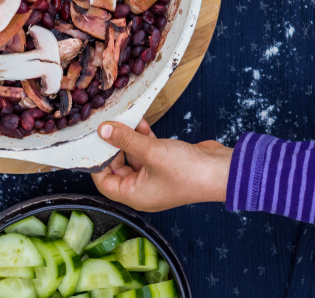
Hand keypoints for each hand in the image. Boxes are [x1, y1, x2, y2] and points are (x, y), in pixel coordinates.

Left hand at [92, 120, 232, 211]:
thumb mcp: (151, 152)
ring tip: (119, 119)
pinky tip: (138, 121)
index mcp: (135, 195)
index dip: (96, 163)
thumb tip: (103, 131)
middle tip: (103, 126)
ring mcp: (155, 175)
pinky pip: (146, 150)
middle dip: (111, 146)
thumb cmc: (188, 172)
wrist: (223, 171)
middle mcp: (142, 188)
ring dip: (127, 138)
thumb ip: (125, 140)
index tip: (90, 142)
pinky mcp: (165, 163)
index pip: (104, 182)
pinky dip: (141, 136)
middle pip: (117, 167)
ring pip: (132, 155)